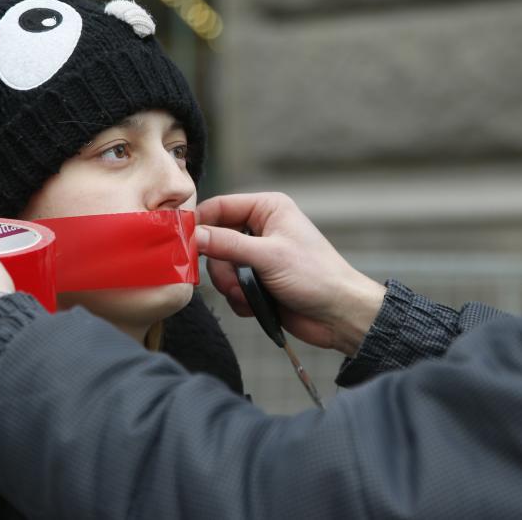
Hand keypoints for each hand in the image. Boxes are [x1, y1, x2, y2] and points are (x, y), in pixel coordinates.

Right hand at [195, 193, 385, 355]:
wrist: (338, 315)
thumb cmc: (315, 276)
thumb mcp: (268, 256)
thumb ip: (227, 244)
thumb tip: (193, 235)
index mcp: (267, 209)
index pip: (219, 206)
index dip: (200, 223)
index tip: (183, 242)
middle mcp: (261, 229)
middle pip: (214, 241)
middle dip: (222, 266)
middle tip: (235, 281)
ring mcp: (258, 257)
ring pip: (220, 268)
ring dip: (231, 286)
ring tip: (251, 296)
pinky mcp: (257, 282)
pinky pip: (230, 288)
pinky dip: (239, 299)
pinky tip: (258, 305)